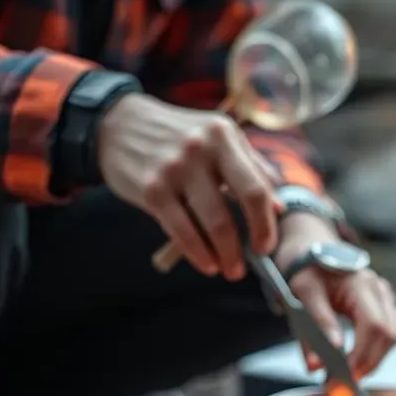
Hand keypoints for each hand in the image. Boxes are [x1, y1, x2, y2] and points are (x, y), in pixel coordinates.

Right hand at [98, 93, 279, 279]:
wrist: (116, 125)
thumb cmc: (178, 136)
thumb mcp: (219, 138)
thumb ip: (252, 168)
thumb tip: (279, 207)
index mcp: (224, 136)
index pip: (257, 187)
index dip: (266, 223)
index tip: (267, 245)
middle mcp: (201, 149)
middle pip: (238, 208)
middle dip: (247, 245)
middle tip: (247, 266)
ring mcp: (174, 169)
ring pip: (212, 224)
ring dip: (224, 255)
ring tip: (229, 270)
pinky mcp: (151, 189)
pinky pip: (181, 231)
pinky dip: (197, 253)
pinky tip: (206, 264)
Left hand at [274, 213, 395, 378]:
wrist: (309, 246)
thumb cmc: (303, 267)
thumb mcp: (300, 295)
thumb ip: (311, 331)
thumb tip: (316, 365)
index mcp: (360, 283)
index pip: (374, 328)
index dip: (363, 357)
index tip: (344, 378)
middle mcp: (378, 288)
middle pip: (390, 335)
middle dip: (369, 363)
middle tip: (343, 382)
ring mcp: (384, 294)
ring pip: (393, 335)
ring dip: (374, 357)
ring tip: (348, 370)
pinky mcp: (382, 301)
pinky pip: (389, 330)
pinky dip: (376, 347)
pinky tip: (357, 355)